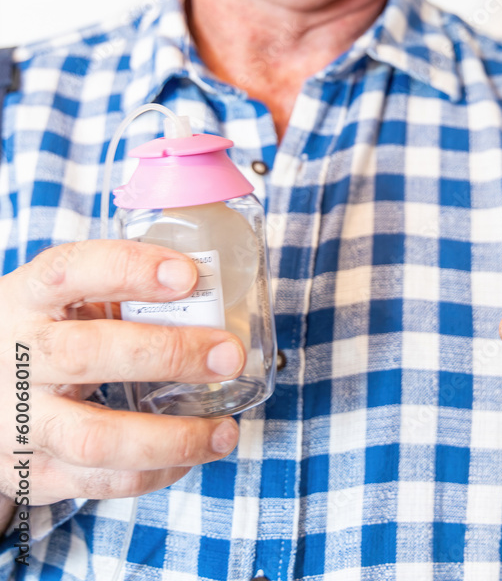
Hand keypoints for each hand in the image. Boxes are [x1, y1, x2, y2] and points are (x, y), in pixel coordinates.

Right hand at [0, 239, 245, 516]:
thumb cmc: (43, 332)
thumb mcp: (63, 298)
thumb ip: (118, 290)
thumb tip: (210, 290)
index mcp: (27, 297)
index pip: (70, 271)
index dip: (130, 269)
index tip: (188, 275)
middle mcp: (15, 357)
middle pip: (87, 355)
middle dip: (168, 354)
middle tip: (228, 355)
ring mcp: (16, 421)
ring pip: (93, 438)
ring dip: (171, 437)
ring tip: (224, 430)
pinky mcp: (27, 472)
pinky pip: (95, 483)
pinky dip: (151, 474)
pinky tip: (189, 455)